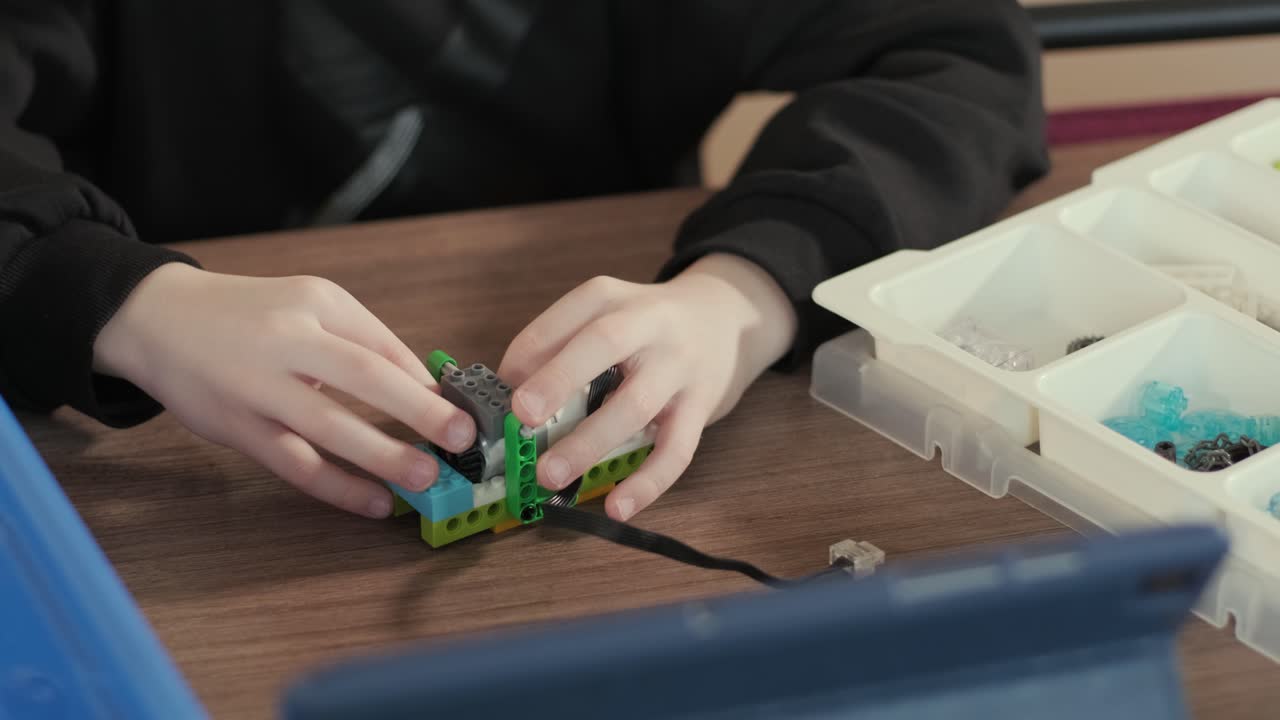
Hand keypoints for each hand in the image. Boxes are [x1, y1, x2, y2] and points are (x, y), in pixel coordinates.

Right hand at [93, 264, 475, 517]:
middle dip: (415, 412)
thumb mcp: (312, 303)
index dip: (425, 382)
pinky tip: (373, 503)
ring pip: (326, 430)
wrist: (157, 319)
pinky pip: (294, 466)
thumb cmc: (252, 314)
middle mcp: (285, 344)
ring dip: (380, 458)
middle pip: (360, 379)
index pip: (380, 345)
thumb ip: (368, 341)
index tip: (464, 411)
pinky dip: (337, 488)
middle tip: (459, 440)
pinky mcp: (237, 430)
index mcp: (312, 307)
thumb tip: (425, 388)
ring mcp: (257, 390)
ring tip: (424, 480)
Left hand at [498, 253, 795, 520]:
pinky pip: (677, 449)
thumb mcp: (603, 315)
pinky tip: (618, 507)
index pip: (561, 320)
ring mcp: (678, 366)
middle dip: (560, 380)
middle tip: (523, 417)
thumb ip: (558, 347)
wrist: (727, 317)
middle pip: (604, 344)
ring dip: (589, 442)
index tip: (499, 394)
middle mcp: (647, 323)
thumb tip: (507, 396)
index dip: (525, 356)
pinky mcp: (702, 406)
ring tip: (550, 475)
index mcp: (609, 298)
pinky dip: (647, 482)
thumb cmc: (647, 326)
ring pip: (635, 404)